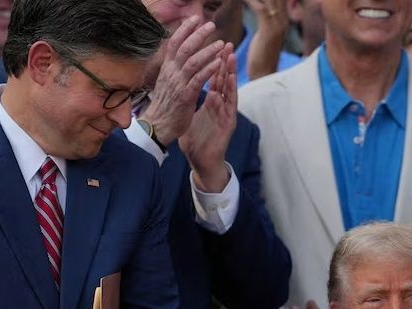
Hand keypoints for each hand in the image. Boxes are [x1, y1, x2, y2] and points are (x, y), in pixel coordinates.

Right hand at [140, 16, 223, 147]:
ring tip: (221, 44)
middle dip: (198, 35)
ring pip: (193, 62)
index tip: (195, 18)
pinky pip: (198, 80)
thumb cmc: (165, 104)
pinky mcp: (185, 96)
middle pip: (184, 48)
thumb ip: (173, 68)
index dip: (184, 29)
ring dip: (208, 51)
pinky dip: (208, 70)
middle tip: (211, 25)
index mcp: (166, 68)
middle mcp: (171, 73)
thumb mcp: (166, 81)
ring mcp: (178, 84)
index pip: (174, 43)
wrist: (158, 125)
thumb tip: (177, 55)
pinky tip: (218, 64)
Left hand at [179, 44, 236, 193]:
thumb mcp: (189, 116)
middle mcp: (220, 106)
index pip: (214, 79)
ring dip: (230, 74)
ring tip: (230, 57)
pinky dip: (229, 94)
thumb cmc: (196, 141)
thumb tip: (180, 88)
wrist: (202, 162)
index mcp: (211, 103)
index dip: (213, 62)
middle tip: (227, 44)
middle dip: (225, 62)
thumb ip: (189, 101)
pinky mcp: (228, 125)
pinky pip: (229, 107)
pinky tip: (229, 82)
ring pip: (229, 90)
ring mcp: (225, 115)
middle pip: (223, 80)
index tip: (212, 46)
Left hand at [243, 0, 289, 81]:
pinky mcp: (268, 30)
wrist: (264, 75)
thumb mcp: (266, 33)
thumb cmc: (261, 56)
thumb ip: (266, 17)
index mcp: (283, 17)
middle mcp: (283, 18)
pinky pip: (259, 8)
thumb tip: (262, 6)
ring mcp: (278, 24)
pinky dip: (249, 0)